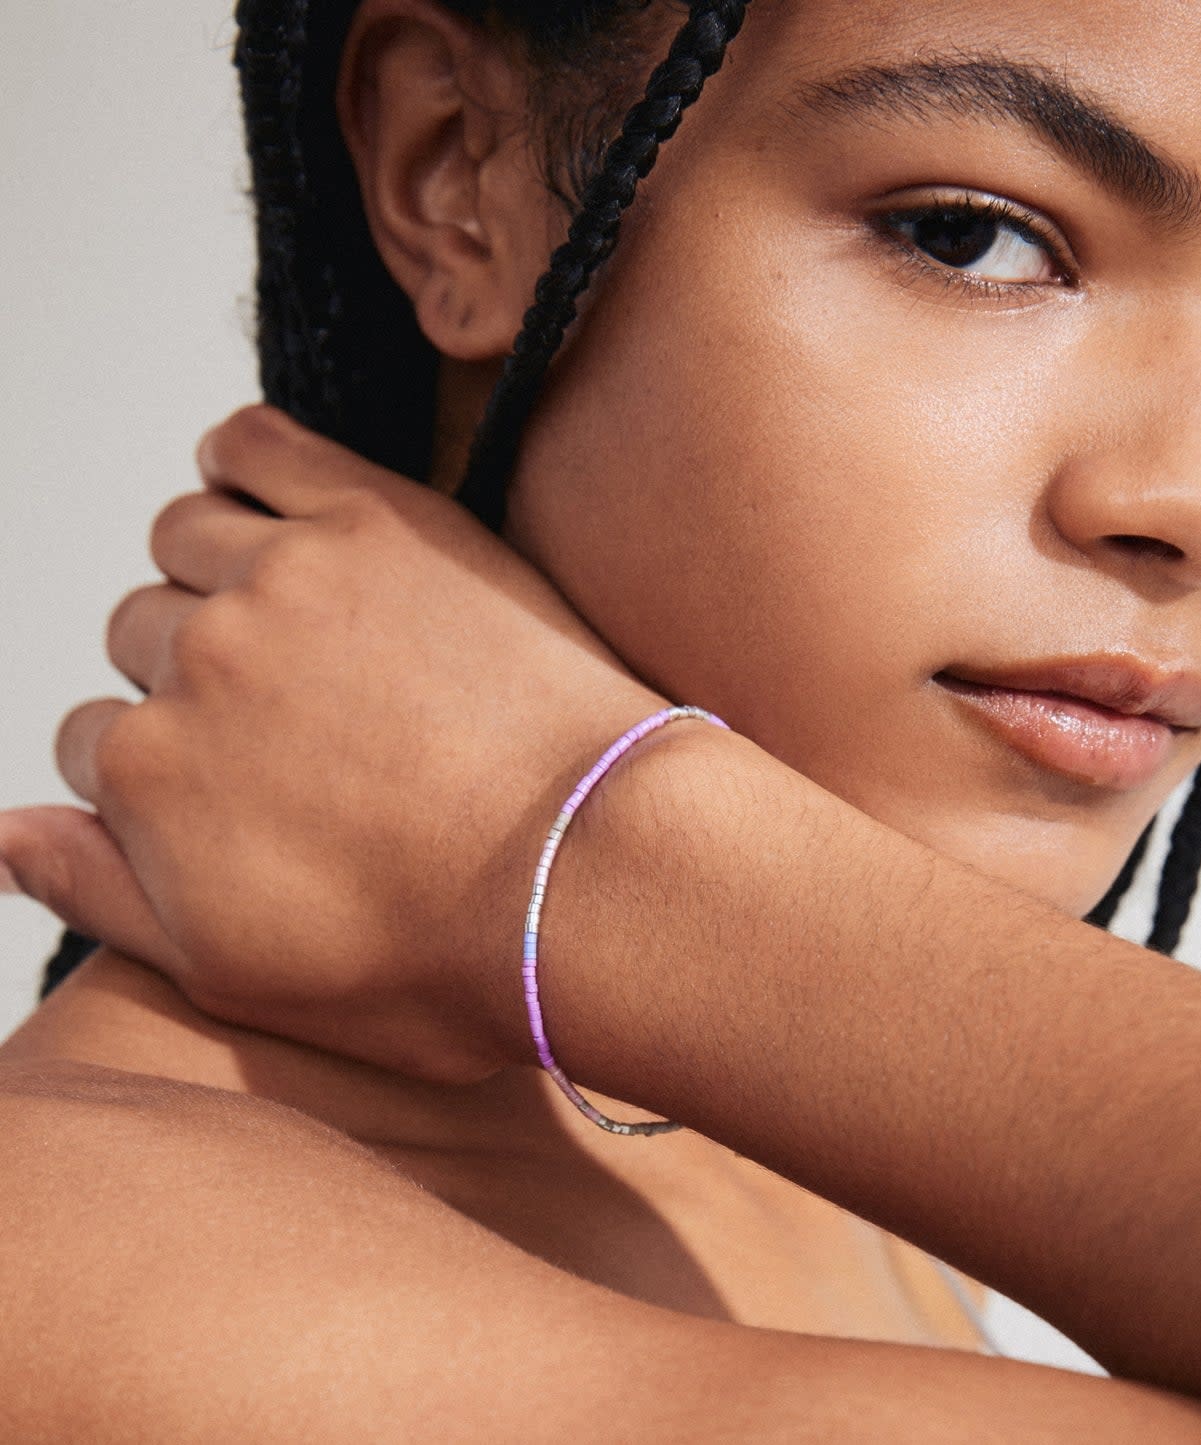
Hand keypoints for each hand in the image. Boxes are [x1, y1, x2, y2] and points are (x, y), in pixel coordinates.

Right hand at [0, 405, 667, 1079]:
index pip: (96, 739)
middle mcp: (193, 663)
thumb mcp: (240, 973)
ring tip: (294, 615)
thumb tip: (1, 834)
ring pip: (184, 537)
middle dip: (196, 673)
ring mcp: (283, 579)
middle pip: (142, 634)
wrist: (596, 875)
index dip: (168, 763)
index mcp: (147, 776)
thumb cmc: (443, 948)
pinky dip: (241, 458)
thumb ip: (101, 892)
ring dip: (214, 571)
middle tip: (296, 711)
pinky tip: (263, 491)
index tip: (243, 776)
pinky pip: (258, 445)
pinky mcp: (378, 520)